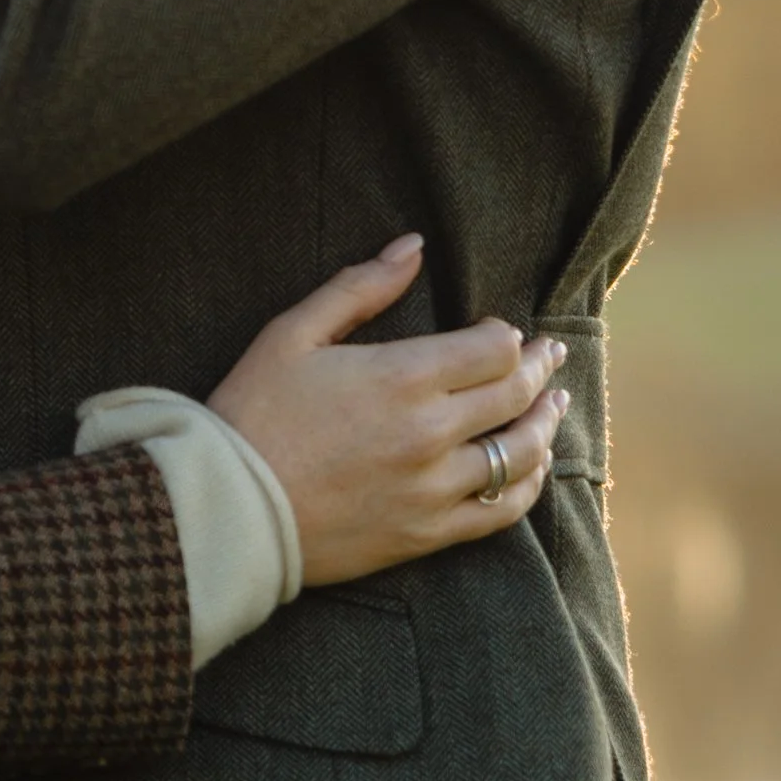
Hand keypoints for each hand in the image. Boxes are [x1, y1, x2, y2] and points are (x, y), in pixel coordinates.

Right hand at [207, 237, 567, 586]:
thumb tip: (413, 247)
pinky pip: (501, 511)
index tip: (501, 332)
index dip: (507, 335)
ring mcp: (434, 489)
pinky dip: (527, 486)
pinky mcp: (427, 533)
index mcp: (402, 377)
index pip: (494, 348)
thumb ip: (360, 288)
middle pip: (516, 394)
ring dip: (545, 424)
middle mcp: (430, 433)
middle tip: (550, 355)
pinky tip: (532, 468)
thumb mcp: (292, 334)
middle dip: (539, 368)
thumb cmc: (252, 412)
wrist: (227, 509)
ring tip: (553, 406)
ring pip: (520, 453)